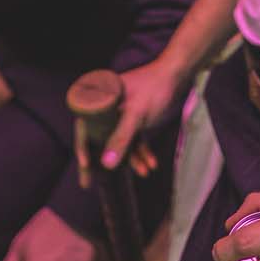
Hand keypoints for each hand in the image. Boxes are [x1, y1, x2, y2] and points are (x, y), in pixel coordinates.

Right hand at [75, 60, 184, 188]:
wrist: (177, 76)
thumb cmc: (153, 88)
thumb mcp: (136, 113)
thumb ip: (122, 138)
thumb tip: (105, 165)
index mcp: (100, 98)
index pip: (85, 126)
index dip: (82, 146)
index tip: (85, 166)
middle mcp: (108, 107)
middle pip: (99, 137)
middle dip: (100, 161)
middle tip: (87, 184)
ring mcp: (122, 114)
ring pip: (120, 142)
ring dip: (131, 159)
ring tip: (144, 172)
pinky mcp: (136, 119)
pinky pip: (135, 140)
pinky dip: (142, 152)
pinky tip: (152, 164)